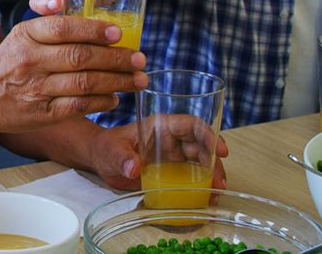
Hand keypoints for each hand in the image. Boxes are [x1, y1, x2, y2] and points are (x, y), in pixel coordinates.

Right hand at [0, 16, 147, 132]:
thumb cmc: (8, 63)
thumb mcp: (22, 38)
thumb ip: (54, 32)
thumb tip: (102, 30)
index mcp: (26, 35)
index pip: (64, 28)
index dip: (94, 30)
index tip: (118, 33)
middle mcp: (30, 60)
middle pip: (81, 57)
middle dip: (116, 59)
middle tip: (139, 59)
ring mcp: (36, 88)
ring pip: (84, 83)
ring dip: (117, 82)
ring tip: (137, 80)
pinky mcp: (42, 113)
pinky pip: (79, 106)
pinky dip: (101, 102)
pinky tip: (115, 99)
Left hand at [89, 117, 228, 190]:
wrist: (101, 160)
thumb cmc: (106, 147)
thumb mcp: (111, 150)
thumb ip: (120, 157)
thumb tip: (132, 168)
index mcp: (161, 126)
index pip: (191, 125)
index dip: (208, 135)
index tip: (220, 151)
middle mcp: (172, 138)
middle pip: (202, 145)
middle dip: (214, 161)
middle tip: (220, 181)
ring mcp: (174, 155)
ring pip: (201, 161)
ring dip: (213, 174)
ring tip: (217, 191)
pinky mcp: (173, 171)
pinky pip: (193, 176)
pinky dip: (203, 184)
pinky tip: (208, 196)